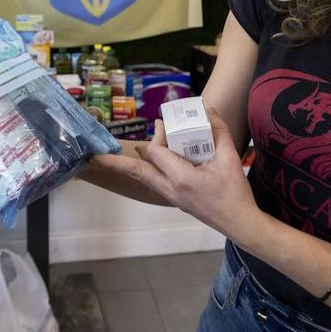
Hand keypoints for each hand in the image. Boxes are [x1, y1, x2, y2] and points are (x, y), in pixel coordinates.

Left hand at [91, 103, 263, 242]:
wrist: (239, 223)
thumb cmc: (235, 192)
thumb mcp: (230, 158)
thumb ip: (219, 131)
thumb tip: (207, 108)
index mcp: (181, 179)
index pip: (156, 153)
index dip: (156, 135)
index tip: (162, 122)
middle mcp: (169, 189)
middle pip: (136, 172)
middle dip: (113, 163)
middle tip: (91, 156)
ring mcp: (169, 197)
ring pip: (142, 178)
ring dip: (128, 166)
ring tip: (105, 158)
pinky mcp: (173, 199)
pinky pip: (152, 181)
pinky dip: (145, 169)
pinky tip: (143, 161)